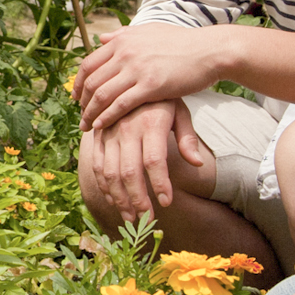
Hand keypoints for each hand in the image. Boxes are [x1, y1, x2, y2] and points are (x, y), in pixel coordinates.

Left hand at [74, 24, 225, 131]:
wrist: (210, 50)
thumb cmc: (183, 43)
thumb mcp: (150, 31)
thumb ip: (124, 35)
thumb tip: (102, 38)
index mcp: (123, 40)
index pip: (89, 63)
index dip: (78, 83)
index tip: (76, 97)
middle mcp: (125, 52)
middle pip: (91, 81)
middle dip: (82, 102)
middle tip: (80, 116)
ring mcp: (137, 69)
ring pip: (102, 94)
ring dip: (90, 114)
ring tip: (86, 126)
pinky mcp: (150, 85)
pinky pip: (120, 104)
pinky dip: (107, 117)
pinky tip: (102, 127)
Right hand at [85, 98, 207, 219]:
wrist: (131, 75)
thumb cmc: (162, 98)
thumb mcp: (180, 110)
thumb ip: (188, 137)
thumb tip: (197, 163)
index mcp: (150, 122)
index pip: (154, 160)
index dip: (159, 184)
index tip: (167, 203)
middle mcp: (127, 128)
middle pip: (129, 171)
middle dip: (138, 199)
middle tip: (147, 219)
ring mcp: (109, 132)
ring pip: (110, 172)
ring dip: (119, 198)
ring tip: (130, 217)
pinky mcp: (98, 136)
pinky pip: (97, 165)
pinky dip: (104, 186)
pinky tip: (114, 200)